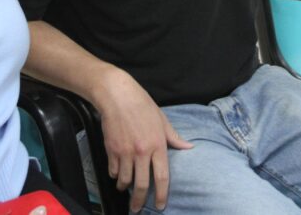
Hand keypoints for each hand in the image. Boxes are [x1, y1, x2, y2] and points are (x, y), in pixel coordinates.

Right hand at [95, 71, 192, 211]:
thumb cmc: (142, 105)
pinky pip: (113, 170)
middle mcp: (142, 151)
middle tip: (137, 208)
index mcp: (157, 145)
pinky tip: (117, 175)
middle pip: (142, 184)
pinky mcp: (111, 149)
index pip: (162, 177)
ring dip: (125, 187)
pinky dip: (115, 175)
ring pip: (125, 180)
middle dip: (140, 201)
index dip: (162, 194)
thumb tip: (189, 147)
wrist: (117, 95)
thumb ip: (174, 137)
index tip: (160, 205)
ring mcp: (125, 152)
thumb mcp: (162, 120)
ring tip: (126, 189)